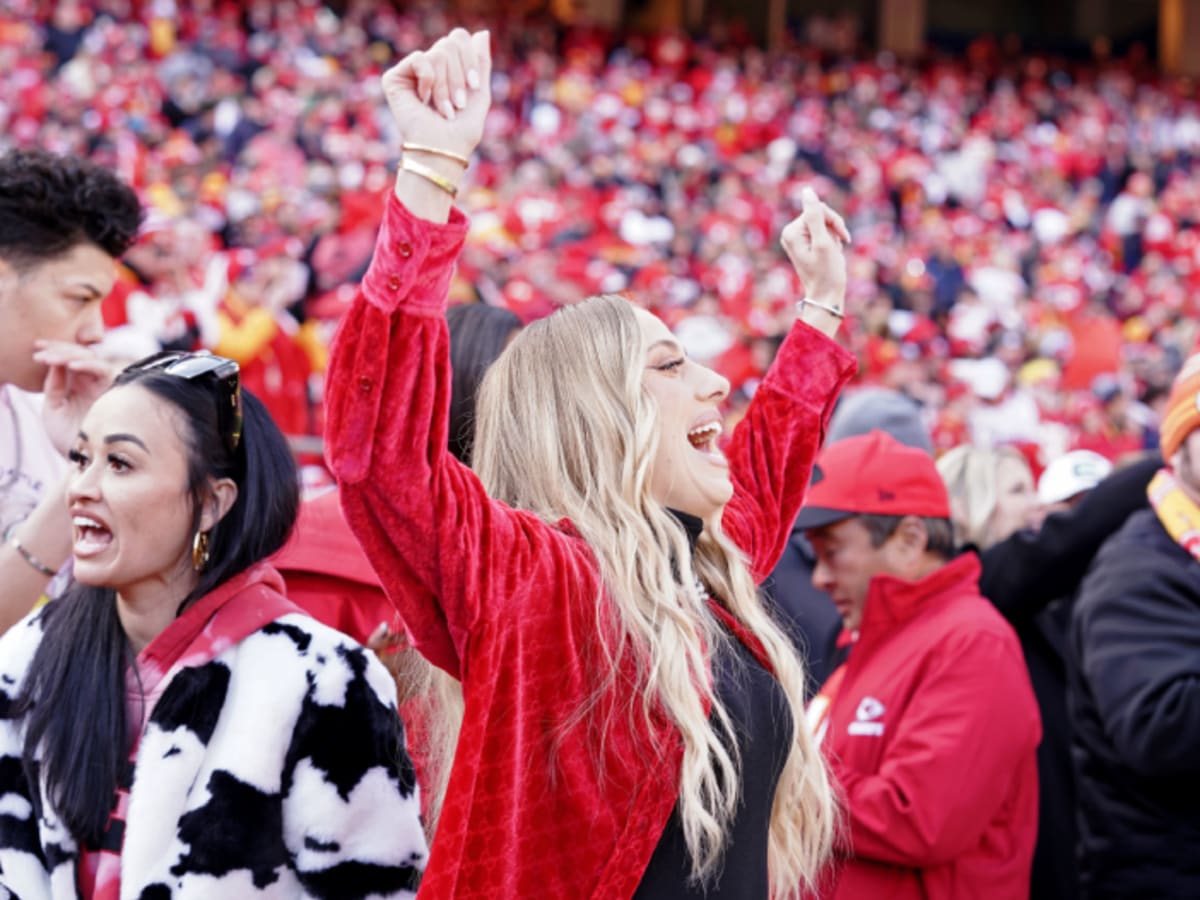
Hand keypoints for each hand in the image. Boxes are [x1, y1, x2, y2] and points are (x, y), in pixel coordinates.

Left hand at [33, 341, 117, 455]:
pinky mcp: (114, 391)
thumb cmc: (68, 439)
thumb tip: (54, 362)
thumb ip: (53, 386)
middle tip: (40, 351)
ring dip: (69, 355)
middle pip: (79, 355)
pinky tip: (71, 366)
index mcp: (77, 385)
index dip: (53, 351)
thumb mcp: (52, 409)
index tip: (35, 349)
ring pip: (91, 359)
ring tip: (50, 359)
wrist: (84, 460)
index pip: (67, 360)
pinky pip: (104, 371)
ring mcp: (103, 386)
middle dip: (58, 349)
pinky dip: (88, 365)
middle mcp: (92, 383)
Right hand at [382, 29, 491, 160]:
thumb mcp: (480, 92)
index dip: (471, 60)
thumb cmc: (461, 131)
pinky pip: (420, 59)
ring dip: (447, 86)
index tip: (474, 87)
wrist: (443, 150)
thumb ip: (481, 62)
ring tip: (444, 110)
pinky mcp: (394, 78)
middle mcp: (428, 67)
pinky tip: (424, 100)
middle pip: (450, 43)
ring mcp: (410, 72)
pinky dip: (430, 82)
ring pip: (439, 53)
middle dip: (460, 76)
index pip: (460, 39)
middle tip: (457, 104)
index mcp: (447, 68)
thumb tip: (482, 32)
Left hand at [781, 187, 850, 311]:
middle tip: (838, 246)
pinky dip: (831, 241)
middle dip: (834, 229)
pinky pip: (822, 232)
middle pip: (820, 215)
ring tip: (833, 253)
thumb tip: (807, 190)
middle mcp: (790, 233)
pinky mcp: (804, 244)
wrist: (826, 296)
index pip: (818, 209)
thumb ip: (815, 215)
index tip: (842, 238)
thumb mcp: (823, 242)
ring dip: (834, 236)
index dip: (834, 221)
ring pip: (824, 223)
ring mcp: (796, 239)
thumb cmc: (826, 273)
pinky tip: (831, 254)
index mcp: (791, 231)